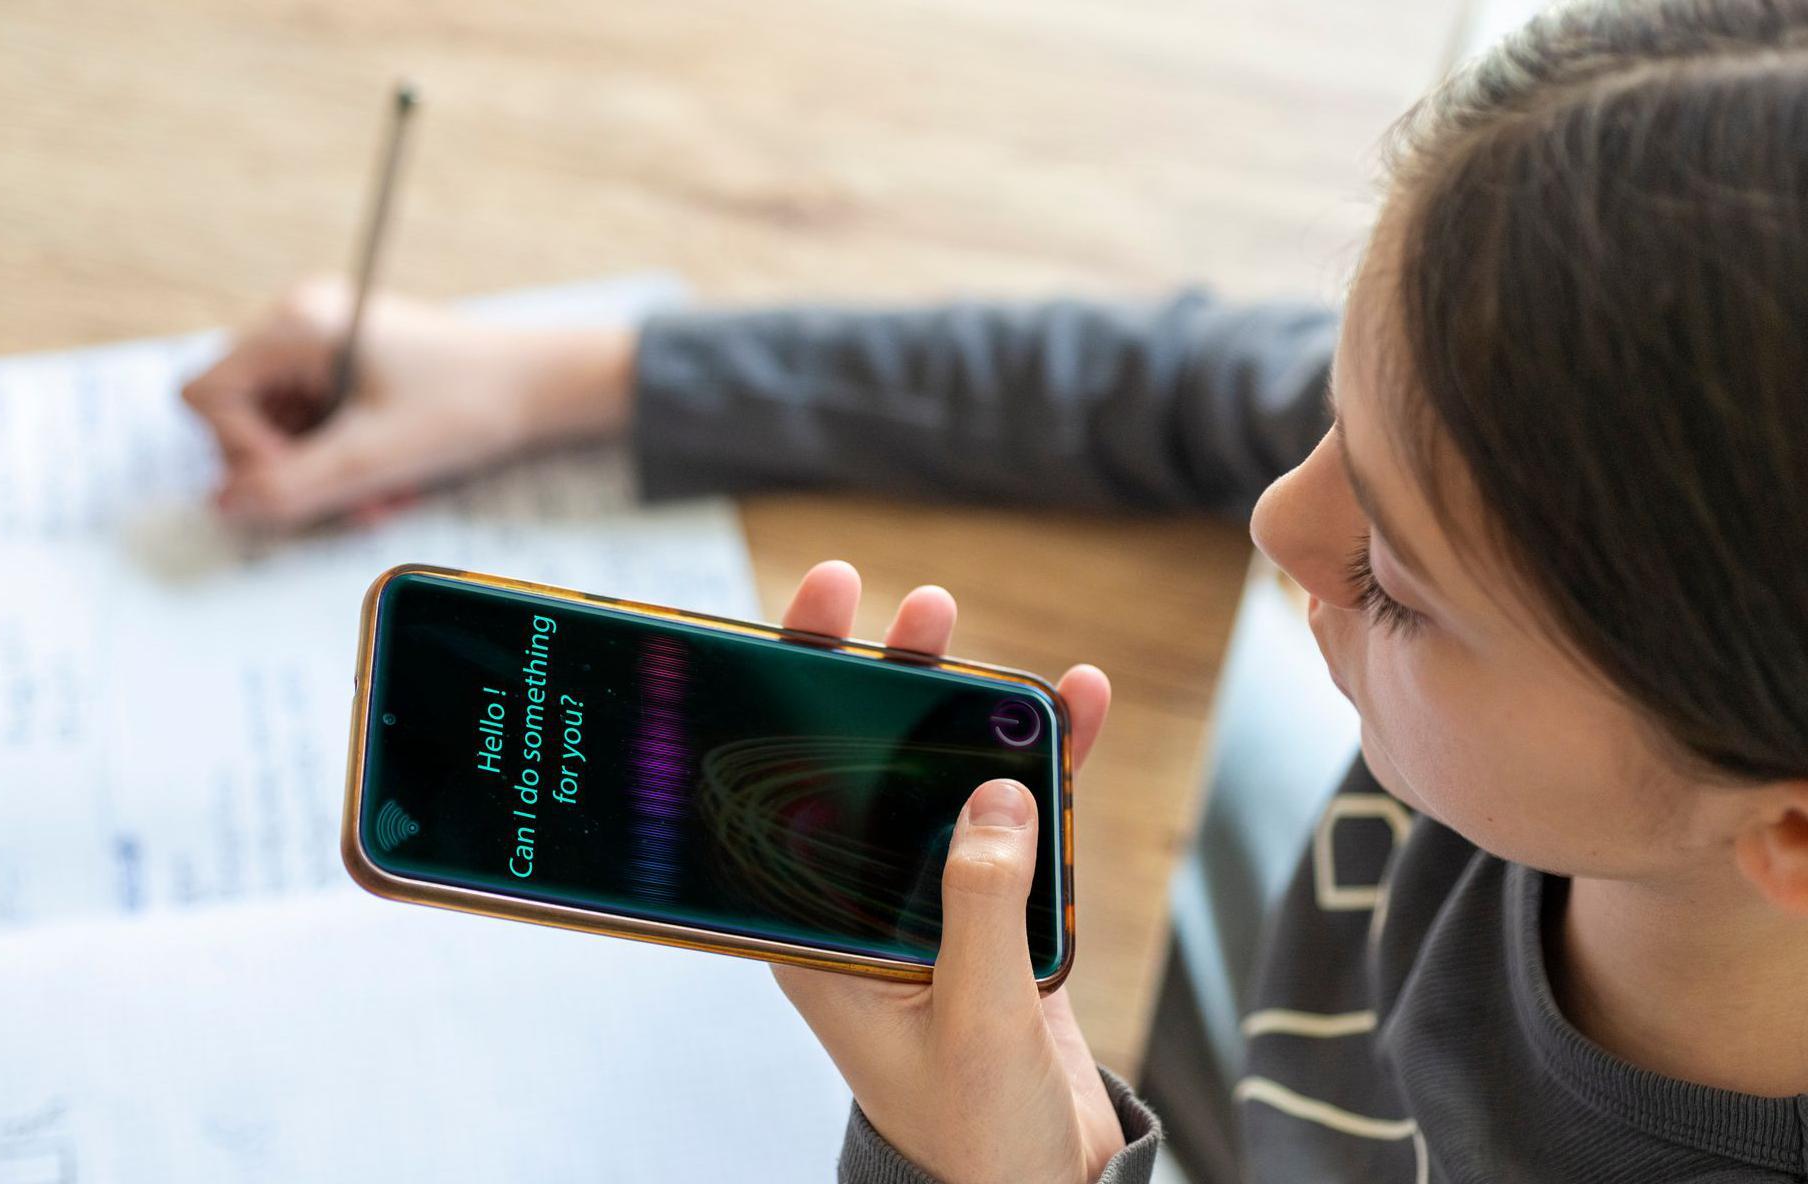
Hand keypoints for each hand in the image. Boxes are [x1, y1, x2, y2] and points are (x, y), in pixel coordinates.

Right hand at [181, 278, 637, 528]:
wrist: (544, 386)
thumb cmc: (470, 404)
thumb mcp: (376, 459)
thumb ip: (292, 487)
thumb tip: (224, 507)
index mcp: (298, 323)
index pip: (210, 396)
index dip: (241, 449)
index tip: (303, 475)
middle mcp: (302, 321)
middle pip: (240, 414)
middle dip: (289, 468)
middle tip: (350, 498)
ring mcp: (325, 341)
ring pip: (280, 427)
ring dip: (321, 472)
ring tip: (380, 492)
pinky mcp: (350, 365)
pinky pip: (316, 422)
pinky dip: (342, 458)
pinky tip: (388, 476)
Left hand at [774, 560, 1120, 1183]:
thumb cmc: (973, 1128)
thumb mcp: (974, 1019)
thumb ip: (983, 907)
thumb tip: (998, 795)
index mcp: (817, 933)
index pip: (793, 787)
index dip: (801, 690)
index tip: (816, 612)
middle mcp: (862, 903)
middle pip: (866, 767)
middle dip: (890, 681)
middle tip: (919, 607)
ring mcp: (930, 901)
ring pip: (941, 782)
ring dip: (971, 714)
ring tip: (989, 645)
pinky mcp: (993, 910)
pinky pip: (1017, 822)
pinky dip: (1049, 769)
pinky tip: (1078, 711)